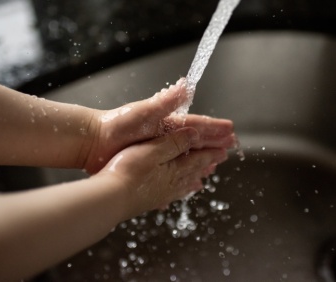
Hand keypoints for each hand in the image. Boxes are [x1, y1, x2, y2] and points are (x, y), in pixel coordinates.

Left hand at [82, 78, 235, 174]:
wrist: (94, 141)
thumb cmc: (118, 124)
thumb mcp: (145, 110)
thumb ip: (166, 101)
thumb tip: (186, 84)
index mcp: (168, 123)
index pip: (198, 125)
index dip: (214, 128)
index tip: (230, 129)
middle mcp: (166, 137)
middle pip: (196, 141)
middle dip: (214, 143)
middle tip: (231, 145)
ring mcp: (158, 151)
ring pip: (186, 157)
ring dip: (201, 160)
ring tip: (215, 165)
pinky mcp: (149, 164)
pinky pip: (172, 170)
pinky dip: (182, 174)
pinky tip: (189, 182)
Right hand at [95, 127, 228, 214]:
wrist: (110, 198)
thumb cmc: (129, 171)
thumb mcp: (153, 150)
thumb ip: (174, 142)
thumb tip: (195, 134)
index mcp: (174, 169)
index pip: (198, 159)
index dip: (212, 153)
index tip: (225, 150)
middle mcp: (170, 184)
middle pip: (193, 173)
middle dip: (206, 165)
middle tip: (217, 163)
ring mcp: (158, 194)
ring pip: (181, 186)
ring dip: (192, 180)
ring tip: (200, 181)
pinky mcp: (146, 201)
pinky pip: (167, 196)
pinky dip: (174, 193)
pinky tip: (170, 196)